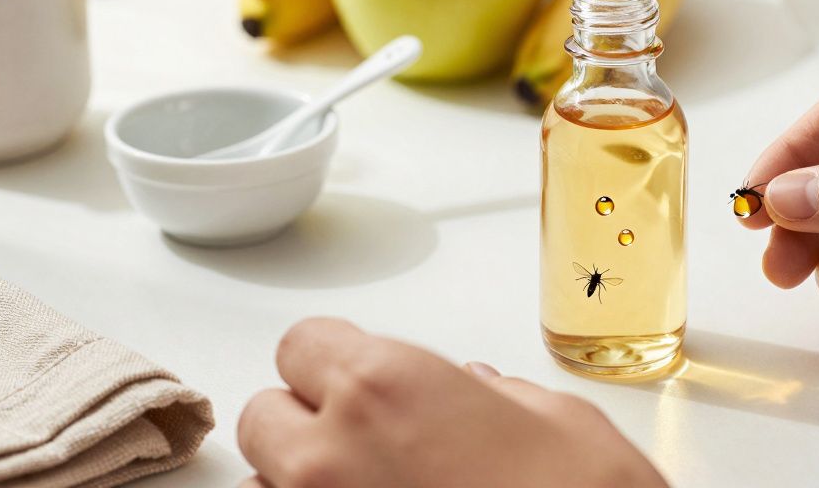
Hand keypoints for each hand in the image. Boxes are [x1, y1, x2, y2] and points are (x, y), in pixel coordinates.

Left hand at [237, 318, 666, 487]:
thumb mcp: (557, 419)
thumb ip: (498, 396)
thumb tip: (479, 393)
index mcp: (387, 386)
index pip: (303, 343)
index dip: (332, 358)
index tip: (354, 374)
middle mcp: (335, 452)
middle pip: (265, 414)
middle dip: (305, 419)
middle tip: (360, 433)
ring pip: (262, 484)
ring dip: (297, 479)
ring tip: (362, 483)